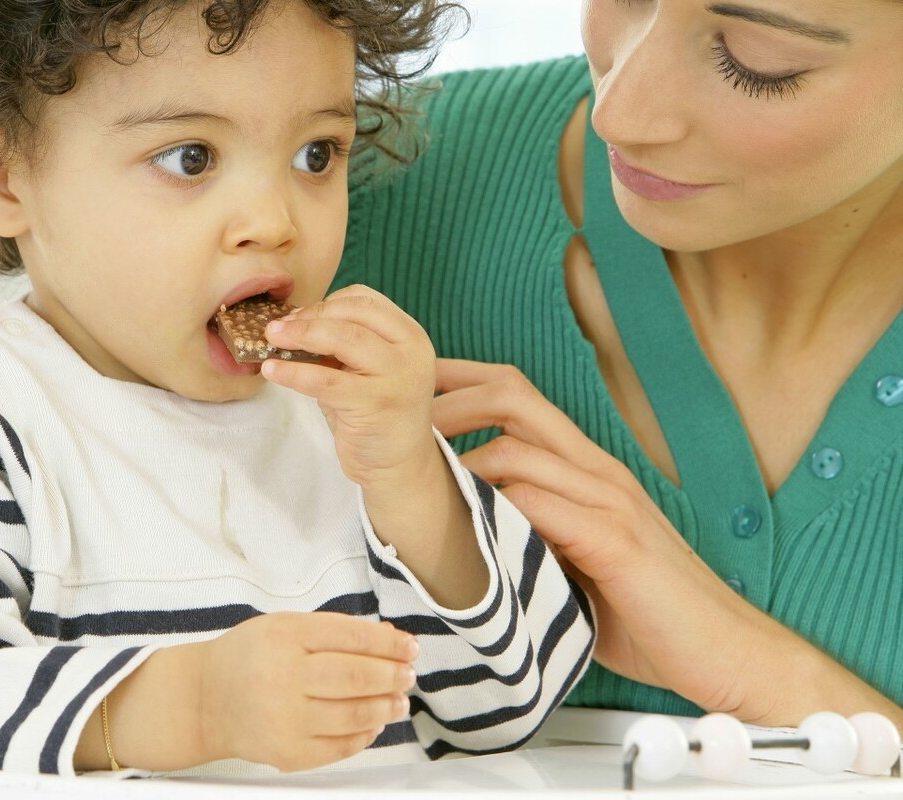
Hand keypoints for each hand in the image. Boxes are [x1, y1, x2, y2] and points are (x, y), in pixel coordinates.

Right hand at [199, 612, 417, 770]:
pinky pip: (340, 747)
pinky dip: (365, 734)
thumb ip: (336, 630)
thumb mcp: (285, 626)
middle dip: (393, 676)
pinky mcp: (287, 753)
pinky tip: (373, 723)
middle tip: (408, 674)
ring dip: (387, 707)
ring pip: (355, 715)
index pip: (353, 637)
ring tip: (398, 700)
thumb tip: (390, 638)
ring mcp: (285, 719)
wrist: (204, 699)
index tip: (410, 647)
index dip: (390, 643)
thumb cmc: (249, 656)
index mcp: (285, 636)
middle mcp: (283, 677)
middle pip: (357, 677)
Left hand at [261, 285, 438, 487]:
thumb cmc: (375, 411)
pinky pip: (325, 380)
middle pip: (353, 314)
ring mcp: (396, 377)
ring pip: (342, 339)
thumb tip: (292, 322)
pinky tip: (272, 371)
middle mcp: (409, 351)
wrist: (398, 464)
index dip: (326, 303)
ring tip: (271, 339)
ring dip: (300, 335)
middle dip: (309, 316)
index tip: (296, 315)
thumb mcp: (367, 369)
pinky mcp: (375, 404)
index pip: (365, 300)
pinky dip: (293, 372)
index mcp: (409, 335)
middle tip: (276, 327)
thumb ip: (344, 343)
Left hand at [430, 358, 798, 720]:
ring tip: (413, 483)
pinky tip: (465, 531)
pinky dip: (495, 509)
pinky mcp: (616, 541)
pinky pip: (540, 504)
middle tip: (399, 426)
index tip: (410, 387)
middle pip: (512, 396)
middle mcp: (597, 470)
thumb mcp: (576, 557)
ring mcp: (609, 501)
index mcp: (587, 468)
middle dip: (446, 401)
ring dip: (456, 461)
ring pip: (517, 448)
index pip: (517, 394)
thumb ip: (531, 529)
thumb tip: (460, 525)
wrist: (726, 652)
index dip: (460, 380)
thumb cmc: (647, 610)